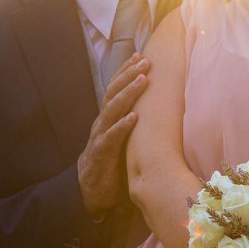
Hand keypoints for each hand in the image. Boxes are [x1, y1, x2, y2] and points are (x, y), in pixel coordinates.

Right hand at [77, 53, 149, 218]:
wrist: (92, 192)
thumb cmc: (112, 162)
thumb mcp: (123, 137)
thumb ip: (133, 121)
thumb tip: (156, 105)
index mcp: (107, 118)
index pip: (115, 89)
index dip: (125, 71)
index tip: (140, 56)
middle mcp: (102, 123)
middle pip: (113, 93)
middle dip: (128, 75)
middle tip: (145, 61)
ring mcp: (100, 138)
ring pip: (112, 110)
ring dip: (128, 94)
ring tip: (142, 80)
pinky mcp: (101, 156)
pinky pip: (111, 139)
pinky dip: (122, 127)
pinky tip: (134, 117)